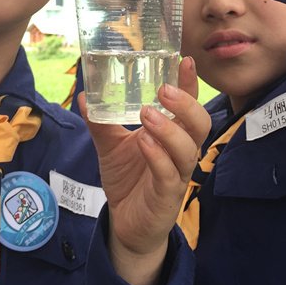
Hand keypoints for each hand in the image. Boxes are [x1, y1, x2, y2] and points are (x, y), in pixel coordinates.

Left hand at [78, 56, 209, 284]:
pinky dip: (158, 157)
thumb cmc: (128, 179)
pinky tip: (144, 143)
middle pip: (200, 124)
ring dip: (170, 129)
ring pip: (188, 149)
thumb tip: (85, 95)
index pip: (189, 104)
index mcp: (173, 134)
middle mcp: (181, 151)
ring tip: (148, 114)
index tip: (185, 61)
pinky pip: (169, 175)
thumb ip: (101, 122)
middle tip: (164, 89)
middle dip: (186, 104)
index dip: (190, 84)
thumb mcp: (110, 146)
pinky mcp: (168, 197)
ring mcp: (178, 174)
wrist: (125, 224)